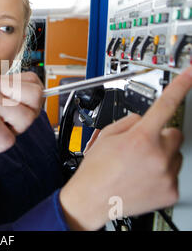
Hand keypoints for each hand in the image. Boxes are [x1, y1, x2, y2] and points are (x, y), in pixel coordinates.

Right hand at [0, 72, 43, 152]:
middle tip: (10, 122)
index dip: (34, 97)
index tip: (22, 108)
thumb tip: (31, 104)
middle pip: (36, 97)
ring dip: (12, 132)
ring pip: (26, 120)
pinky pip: (8, 140)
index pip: (34, 80)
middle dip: (29, 115)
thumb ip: (4, 95)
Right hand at [60, 66, 191, 229]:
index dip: (181, 85)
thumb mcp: (106, 136)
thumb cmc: (96, 170)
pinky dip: (162, 173)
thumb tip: (143, 118)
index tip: (191, 73)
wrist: (92, 199)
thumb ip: (129, 121)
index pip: (165, 105)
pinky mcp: (171, 191)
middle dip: (160, 136)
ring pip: (176, 154)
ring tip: (139, 165)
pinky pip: (174, 173)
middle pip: (174, 134)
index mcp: (140, 138)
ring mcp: (166, 175)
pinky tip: (144, 177)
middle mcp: (158, 155)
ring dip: (162, 155)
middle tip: (141, 146)